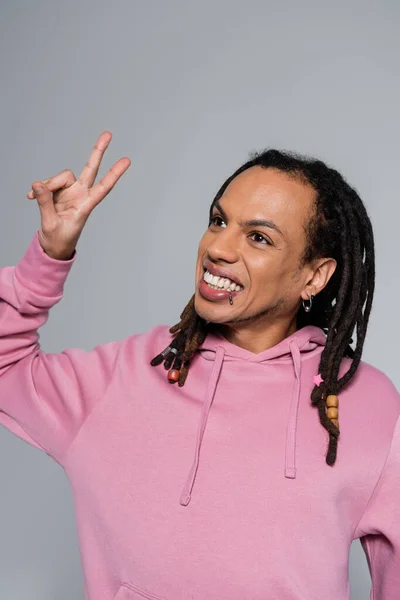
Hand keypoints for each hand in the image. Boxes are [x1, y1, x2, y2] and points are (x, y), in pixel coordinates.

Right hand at [27, 131, 130, 259]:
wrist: (52, 246)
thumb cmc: (59, 239)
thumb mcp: (51, 223)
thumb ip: (45, 203)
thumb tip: (38, 184)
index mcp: (86, 205)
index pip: (103, 187)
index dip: (114, 174)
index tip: (126, 161)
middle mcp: (80, 194)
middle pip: (90, 169)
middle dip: (98, 151)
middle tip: (108, 134)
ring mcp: (69, 192)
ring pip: (61, 176)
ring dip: (48, 184)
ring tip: (34, 197)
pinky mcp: (57, 192)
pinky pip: (48, 183)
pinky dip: (39, 189)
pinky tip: (31, 196)